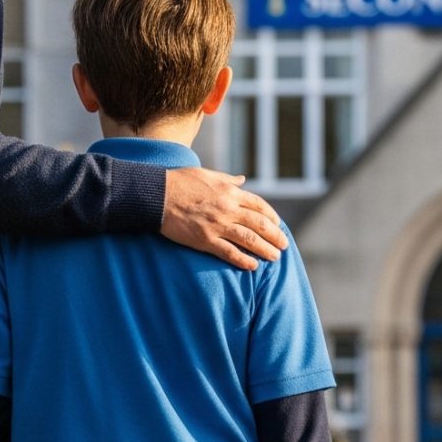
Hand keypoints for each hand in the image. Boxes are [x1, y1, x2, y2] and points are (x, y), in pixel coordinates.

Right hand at [161, 167, 285, 270]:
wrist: (157, 195)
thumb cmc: (180, 182)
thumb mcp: (208, 175)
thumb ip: (228, 180)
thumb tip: (242, 179)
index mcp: (230, 192)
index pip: (259, 205)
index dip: (271, 216)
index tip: (278, 224)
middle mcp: (228, 209)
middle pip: (259, 224)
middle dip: (275, 236)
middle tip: (284, 245)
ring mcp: (217, 225)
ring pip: (249, 239)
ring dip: (265, 249)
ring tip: (275, 257)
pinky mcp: (205, 240)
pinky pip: (229, 252)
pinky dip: (243, 260)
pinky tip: (253, 266)